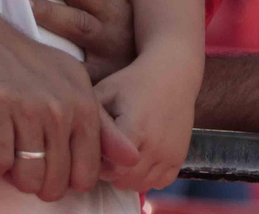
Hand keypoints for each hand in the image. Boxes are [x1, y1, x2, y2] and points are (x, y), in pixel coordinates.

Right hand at [0, 8, 127, 199]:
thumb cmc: (25, 64)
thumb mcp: (71, 86)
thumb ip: (102, 126)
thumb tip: (132, 158)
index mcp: (83, 105)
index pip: (86, 174)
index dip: (65, 181)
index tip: (49, 169)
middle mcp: (61, 107)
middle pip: (55, 182)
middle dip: (37, 184)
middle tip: (22, 167)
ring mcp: (29, 107)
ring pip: (28, 177)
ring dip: (12, 177)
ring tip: (5, 160)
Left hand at [25, 0, 135, 81]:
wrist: (154, 69)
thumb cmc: (113, 27)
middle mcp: (108, 8)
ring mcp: (106, 39)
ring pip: (77, 22)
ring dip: (46, 12)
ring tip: (16, 4)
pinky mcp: (102, 69)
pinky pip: (80, 66)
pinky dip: (59, 64)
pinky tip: (32, 62)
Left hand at [94, 56, 195, 192]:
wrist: (172, 74)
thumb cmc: (133, 81)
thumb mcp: (105, 92)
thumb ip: (91, 119)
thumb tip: (77, 147)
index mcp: (135, 129)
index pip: (111, 170)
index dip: (99, 164)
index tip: (97, 149)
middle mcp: (156, 145)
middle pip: (126, 181)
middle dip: (112, 173)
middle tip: (108, 154)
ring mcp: (170, 153)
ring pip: (143, 184)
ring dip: (130, 176)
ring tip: (124, 156)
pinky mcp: (180, 156)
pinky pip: (162, 182)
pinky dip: (150, 177)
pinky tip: (141, 159)